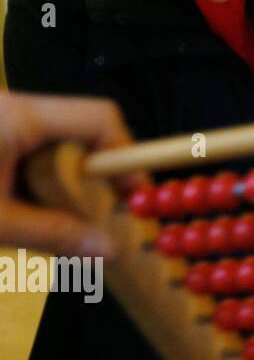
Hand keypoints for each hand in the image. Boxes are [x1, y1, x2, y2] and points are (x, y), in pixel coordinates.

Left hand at [0, 92, 145, 257]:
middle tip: (104, 211)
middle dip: (95, 172)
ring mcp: (2, 119)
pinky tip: (30, 206)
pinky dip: (42, 178)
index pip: (98, 117)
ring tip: (60, 216)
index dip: (126, 153)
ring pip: (58, 142)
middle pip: (81, 129)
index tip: (133, 194)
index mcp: (18, 116)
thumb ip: (52, 234)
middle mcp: (15, 108)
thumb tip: (110, 251)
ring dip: (67, 179)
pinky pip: (33, 150)